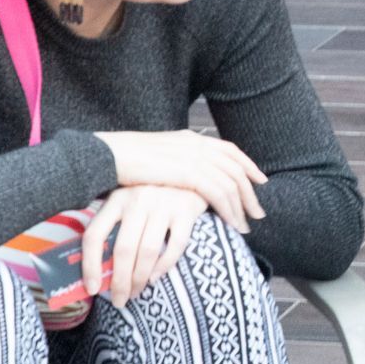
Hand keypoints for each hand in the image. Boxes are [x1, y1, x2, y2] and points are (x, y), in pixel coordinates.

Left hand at [83, 185, 207, 305]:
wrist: (191, 176)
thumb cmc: (153, 197)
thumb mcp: (128, 203)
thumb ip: (114, 227)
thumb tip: (98, 269)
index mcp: (117, 198)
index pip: (95, 235)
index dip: (90, 265)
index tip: (92, 288)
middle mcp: (138, 199)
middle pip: (124, 249)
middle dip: (120, 281)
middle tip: (120, 300)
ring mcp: (164, 204)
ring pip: (148, 251)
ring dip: (140, 278)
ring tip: (136, 292)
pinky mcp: (186, 211)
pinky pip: (174, 246)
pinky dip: (164, 267)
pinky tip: (155, 278)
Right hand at [95, 130, 266, 232]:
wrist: (105, 155)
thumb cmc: (122, 160)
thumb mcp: (155, 156)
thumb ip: (173, 162)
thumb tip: (181, 176)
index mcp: (190, 138)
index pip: (228, 150)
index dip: (247, 165)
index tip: (259, 180)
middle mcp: (196, 144)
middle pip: (235, 167)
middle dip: (250, 191)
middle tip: (258, 212)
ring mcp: (192, 156)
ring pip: (230, 182)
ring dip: (242, 205)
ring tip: (247, 225)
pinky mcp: (187, 172)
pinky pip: (218, 192)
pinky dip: (229, 209)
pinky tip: (233, 223)